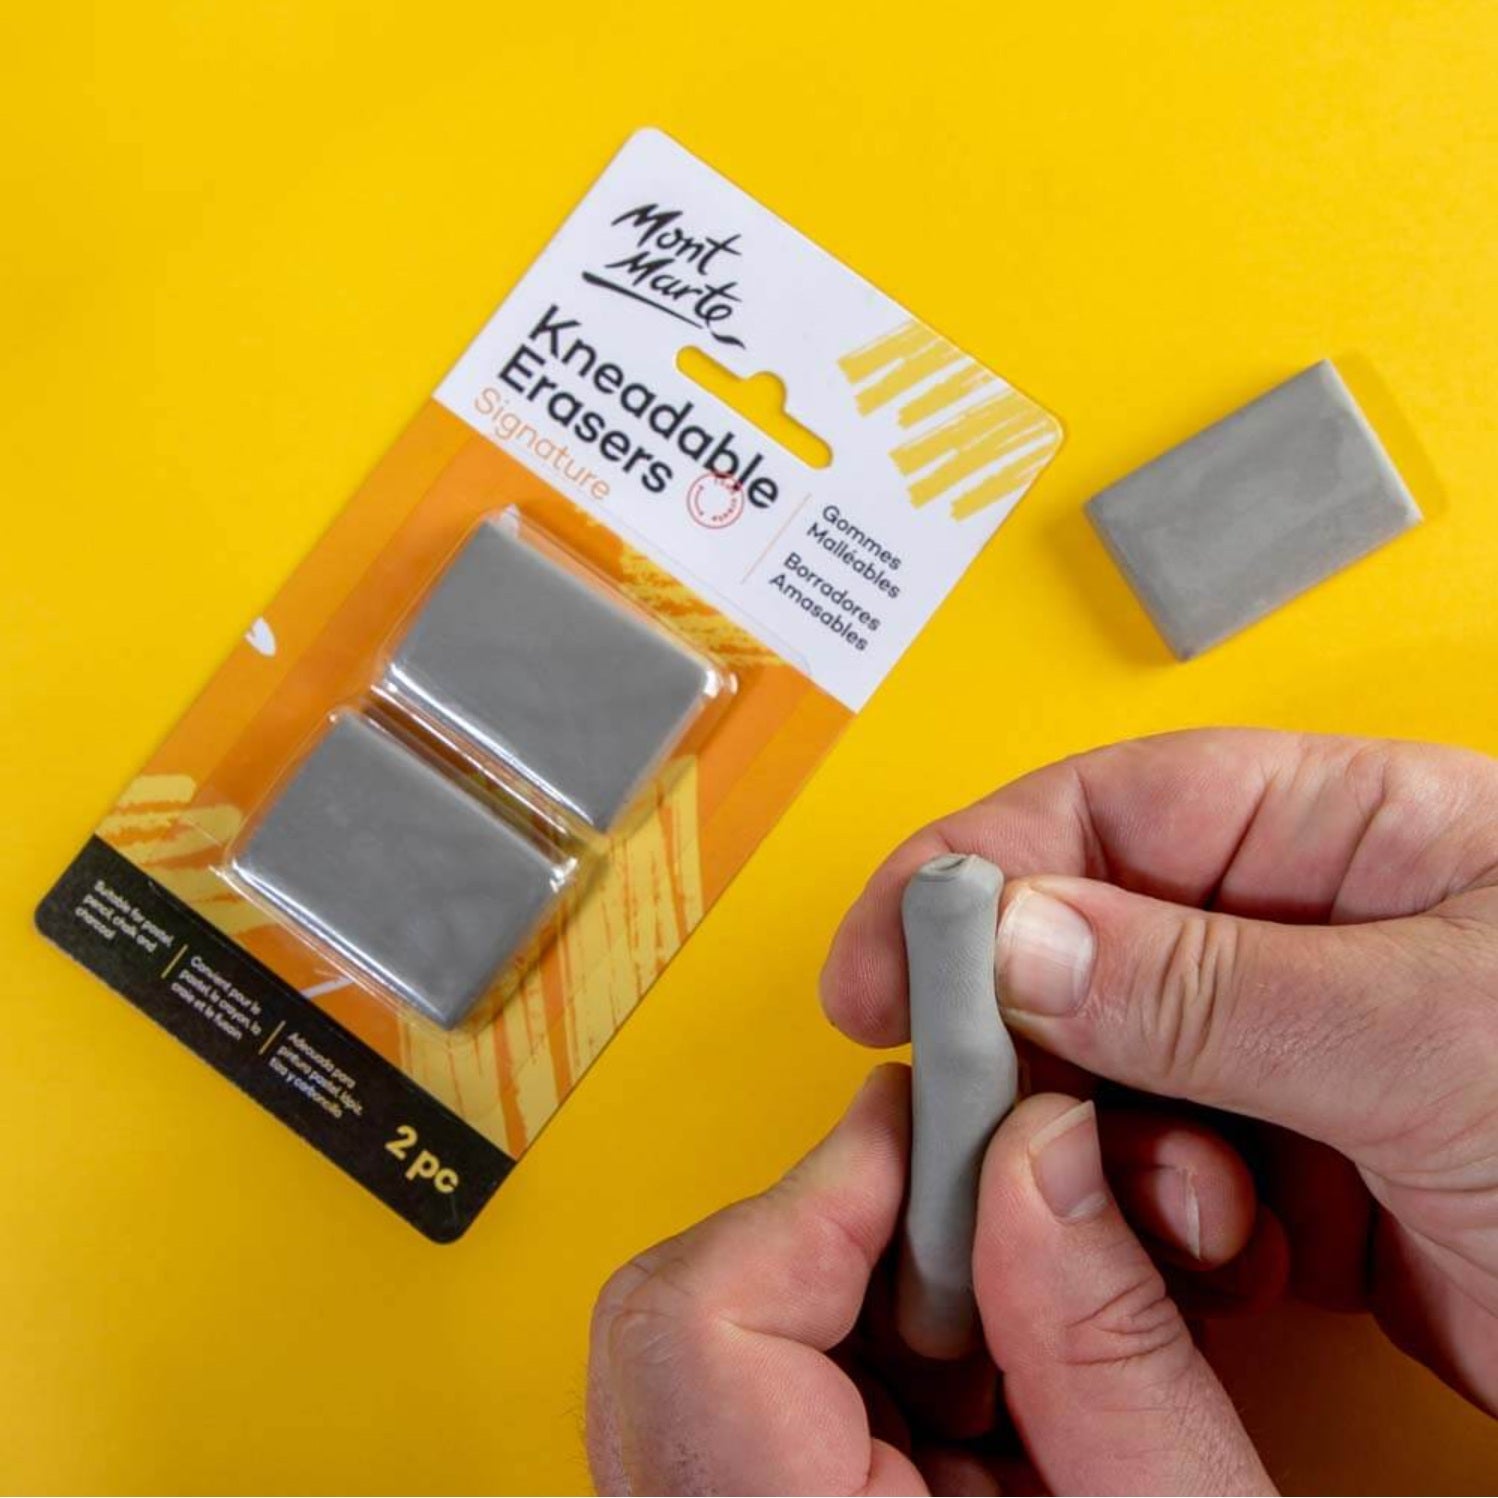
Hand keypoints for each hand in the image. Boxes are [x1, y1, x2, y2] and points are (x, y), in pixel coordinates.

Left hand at [587, 1066, 1275, 1493]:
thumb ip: (1105, 1341)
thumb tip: (1038, 1151)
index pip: (696, 1316)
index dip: (814, 1187)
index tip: (928, 1127)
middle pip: (690, 1314)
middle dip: (851, 1242)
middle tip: (990, 1243)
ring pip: (728, 1337)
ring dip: (874, 1303)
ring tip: (1003, 1368)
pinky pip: (761, 1394)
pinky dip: (874, 1364)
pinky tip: (975, 1411)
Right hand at [822, 728, 1497, 1413]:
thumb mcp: (1433, 1041)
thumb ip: (1208, 987)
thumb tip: (1012, 932)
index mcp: (1359, 832)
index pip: (1119, 806)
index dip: (982, 867)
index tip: (889, 953)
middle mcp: (1315, 927)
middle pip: (1091, 937)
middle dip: (1027, 1030)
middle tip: (967, 1106)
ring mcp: (1300, 1046)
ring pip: (1112, 1065)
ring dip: (1108, 1147)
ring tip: (1188, 1208)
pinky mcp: (1298, 1156)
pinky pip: (1162, 1161)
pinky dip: (1162, 1216)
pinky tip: (1233, 1253)